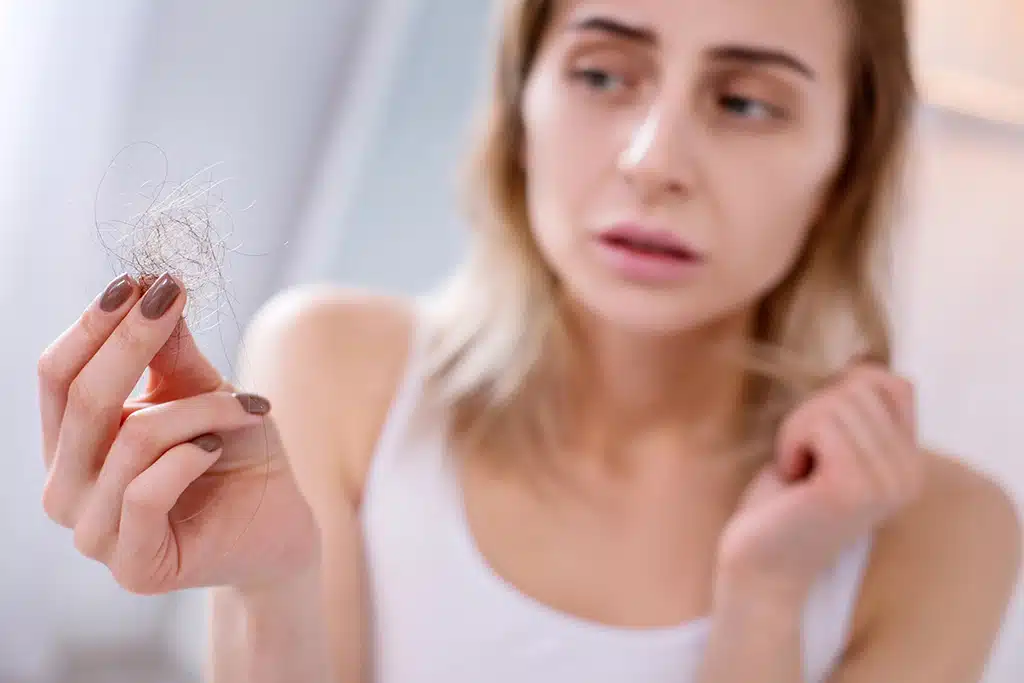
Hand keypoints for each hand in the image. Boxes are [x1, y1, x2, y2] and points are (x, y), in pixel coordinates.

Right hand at [38, 273, 317, 593]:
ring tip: (247, 406)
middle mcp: (67, 489)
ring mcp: (93, 533)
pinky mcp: (133, 565)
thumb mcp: (205, 392)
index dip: (94, 323)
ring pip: (132, 438)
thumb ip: (170, 352)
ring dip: (201, 408)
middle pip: (82, 399)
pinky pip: (148, 491)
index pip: (57, 375)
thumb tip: (147, 286)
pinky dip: (194, 454)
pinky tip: (221, 446)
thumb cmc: (238, 455)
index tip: (142, 279)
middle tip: (175, 298)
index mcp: (70, 444)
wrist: (280, 525)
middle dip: (132, 339)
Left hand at [716, 363, 926, 602]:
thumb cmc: (784, 501)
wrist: (761, 564)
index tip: (819, 439)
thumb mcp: (829, 445)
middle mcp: (910, 474)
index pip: (891, 383)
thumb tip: (861, 361)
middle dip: (812, 413)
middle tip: (801, 459)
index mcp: (912, 464)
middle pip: (859, 386)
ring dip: (797, 429)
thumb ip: (857, 410)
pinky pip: (818, 421)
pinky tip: (791, 475)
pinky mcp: (851, 487)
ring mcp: (885, 482)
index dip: (840, 394)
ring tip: (797, 470)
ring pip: (835, 401)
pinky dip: (790, 440)